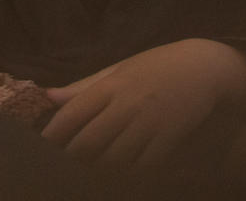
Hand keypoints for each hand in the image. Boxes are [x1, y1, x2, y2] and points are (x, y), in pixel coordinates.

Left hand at [40, 39, 245, 166]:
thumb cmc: (157, 66)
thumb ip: (83, 86)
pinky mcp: (169, 137)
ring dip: (98, 171)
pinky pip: (144, 165)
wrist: (204, 66)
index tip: (41, 150)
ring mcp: (149, 122)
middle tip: (60, 171)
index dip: (53, 136)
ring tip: (87, 178)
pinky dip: (129, 174)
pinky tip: (120, 178)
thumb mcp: (119, 68)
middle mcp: (127, 104)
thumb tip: (48, 96)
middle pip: (89, 142)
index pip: (72, 114)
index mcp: (111, 84)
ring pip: (114, 158)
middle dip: (71, 160)